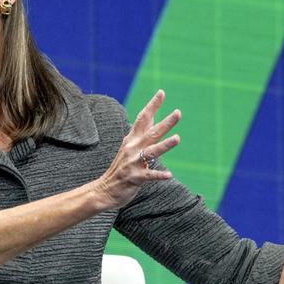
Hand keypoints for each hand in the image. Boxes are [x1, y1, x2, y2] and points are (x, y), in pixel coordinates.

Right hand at [94, 90, 180, 209]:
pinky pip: (149, 175)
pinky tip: (169, 175)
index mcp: (131, 140)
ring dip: (165, 145)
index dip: (152, 105)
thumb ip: (140, 133)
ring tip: (177, 138)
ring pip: (151, 151)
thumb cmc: (120, 168)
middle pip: (151, 132)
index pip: (143, 118)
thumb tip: (150, 116)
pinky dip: (158, 175)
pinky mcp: (135, 177)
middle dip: (165, 123)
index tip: (162, 92)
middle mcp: (132, 148)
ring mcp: (133, 163)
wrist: (104, 190)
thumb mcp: (129, 146)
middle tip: (178, 113)